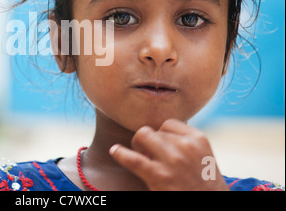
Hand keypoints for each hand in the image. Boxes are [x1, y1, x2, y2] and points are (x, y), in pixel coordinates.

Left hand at [109, 119, 228, 190]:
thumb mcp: (202, 158)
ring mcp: (173, 160)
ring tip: (141, 157)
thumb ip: (184, 143)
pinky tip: (115, 151)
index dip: (161, 134)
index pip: (169, 124)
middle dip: (149, 141)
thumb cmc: (202, 185)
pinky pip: (133, 159)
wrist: (210, 207)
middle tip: (149, 155)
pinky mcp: (159, 176)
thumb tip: (156, 133)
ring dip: (138, 145)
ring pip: (142, 136)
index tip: (160, 146)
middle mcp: (187, 146)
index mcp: (199, 139)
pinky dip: (121, 154)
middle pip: (155, 130)